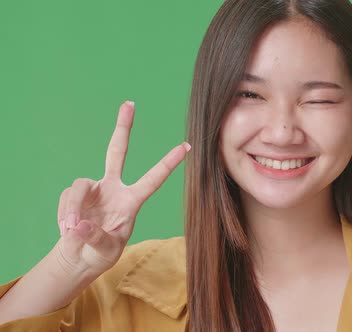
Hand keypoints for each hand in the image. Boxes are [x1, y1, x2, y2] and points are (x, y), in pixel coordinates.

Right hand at [54, 101, 190, 276]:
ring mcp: (92, 189)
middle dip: (123, 128)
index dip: (169, 163)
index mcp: (132, 200)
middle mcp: (113, 188)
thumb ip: (96, 238)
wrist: (79, 257)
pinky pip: (66, 200)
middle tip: (129, 103)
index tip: (187, 146)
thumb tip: (80, 224)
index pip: (153, 179)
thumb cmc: (101, 253)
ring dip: (72, 208)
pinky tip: (68, 231)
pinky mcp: (74, 195)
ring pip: (78, 186)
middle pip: (117, 152)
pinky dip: (64, 217)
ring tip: (71, 230)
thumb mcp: (106, 250)